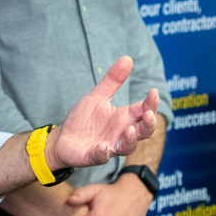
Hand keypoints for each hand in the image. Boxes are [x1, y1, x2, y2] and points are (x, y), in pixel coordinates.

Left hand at [45, 56, 159, 168]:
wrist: (62, 137)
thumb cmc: (83, 118)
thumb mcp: (97, 96)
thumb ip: (112, 81)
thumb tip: (128, 58)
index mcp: (123, 118)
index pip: (143, 111)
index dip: (150, 103)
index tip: (153, 92)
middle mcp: (120, 133)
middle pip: (143, 132)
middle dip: (149, 124)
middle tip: (149, 114)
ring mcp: (109, 146)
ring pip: (127, 147)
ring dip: (131, 140)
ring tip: (130, 130)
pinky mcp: (93, 156)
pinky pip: (102, 157)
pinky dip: (103, 153)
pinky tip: (102, 147)